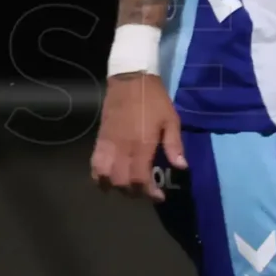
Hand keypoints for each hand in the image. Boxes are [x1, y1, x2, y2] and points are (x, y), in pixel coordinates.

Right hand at [91, 73, 184, 201]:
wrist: (130, 80)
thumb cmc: (154, 100)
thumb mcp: (171, 120)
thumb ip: (174, 145)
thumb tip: (181, 167)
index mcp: (142, 144)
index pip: (140, 178)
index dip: (149, 192)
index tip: (159, 196)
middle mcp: (122, 148)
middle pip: (121, 182)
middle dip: (134, 192)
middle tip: (145, 191)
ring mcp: (108, 144)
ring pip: (104, 176)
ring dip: (115, 187)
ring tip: (127, 187)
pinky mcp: (99, 140)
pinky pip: (94, 164)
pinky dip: (99, 176)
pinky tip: (108, 179)